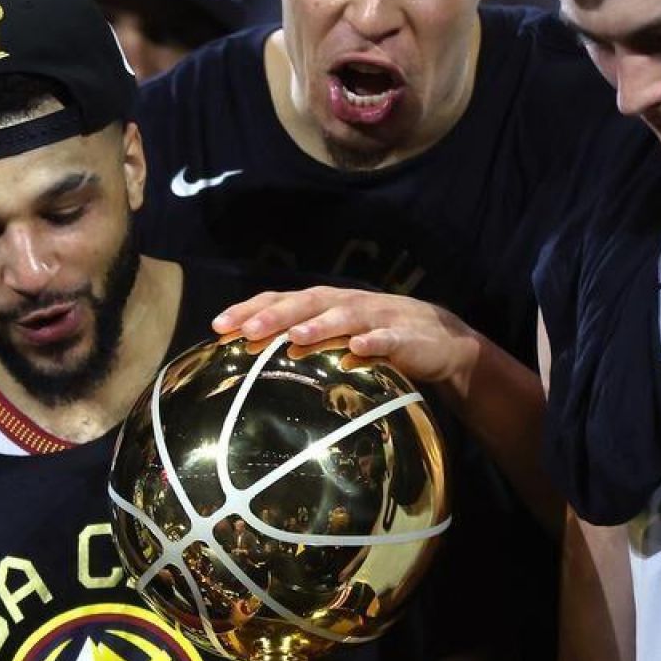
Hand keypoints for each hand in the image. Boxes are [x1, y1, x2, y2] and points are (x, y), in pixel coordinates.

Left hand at [213, 287, 483, 392]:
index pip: (282, 300)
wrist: (443, 343)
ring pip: (345, 316)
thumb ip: (303, 344)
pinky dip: (373, 343)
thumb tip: (251, 360)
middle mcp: (348, 304)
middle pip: (308, 303)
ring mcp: (378, 318)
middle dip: (275, 315)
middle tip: (245, 330)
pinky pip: (388, 339)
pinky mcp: (407, 338)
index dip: (251, 309)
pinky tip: (357, 350)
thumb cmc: (378, 341)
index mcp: (327, 305)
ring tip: (295, 336)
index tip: (217, 326)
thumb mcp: (337, 340)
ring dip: (320, 324)